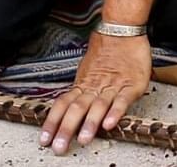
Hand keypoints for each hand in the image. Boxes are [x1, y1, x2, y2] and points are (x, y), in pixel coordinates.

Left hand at [40, 33, 150, 154]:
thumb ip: (82, 88)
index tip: (44, 139)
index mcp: (84, 84)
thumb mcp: (89, 69)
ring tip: (83, 139)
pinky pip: (122, 100)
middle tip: (60, 147)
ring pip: (98, 106)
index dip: (52, 122)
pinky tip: (108, 124)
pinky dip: (114, 112)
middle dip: (67, 129)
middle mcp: (96, 86)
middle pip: (77, 109)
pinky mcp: (132, 85)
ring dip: (89, 124)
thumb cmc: (107, 50)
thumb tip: (68, 106)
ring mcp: (114, 86)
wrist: (122, 30)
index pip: (62, 105)